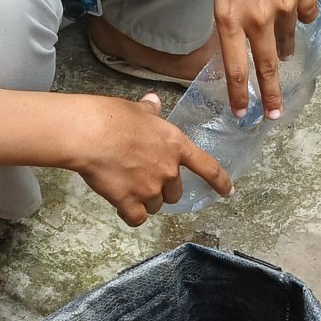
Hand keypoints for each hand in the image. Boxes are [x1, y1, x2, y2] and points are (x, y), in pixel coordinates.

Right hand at [68, 93, 231, 224]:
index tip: (229, 192)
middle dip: (162, 190)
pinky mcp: (130, 202)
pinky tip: (120, 206)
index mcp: (176, 145)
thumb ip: (150, 112)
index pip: (208, 167)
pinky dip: (130, 214)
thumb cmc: (112, 117)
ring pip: (154, 206)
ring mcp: (151, 188)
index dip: (220, 182)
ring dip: (144, 201)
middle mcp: (169, 170)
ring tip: (125, 186)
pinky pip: (136, 218)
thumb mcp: (137, 110)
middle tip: (142, 178)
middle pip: (174, 193)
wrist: (91, 133)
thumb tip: (153, 102)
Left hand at [212, 0, 316, 119]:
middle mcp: (256, 16)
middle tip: (274, 114)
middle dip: (271, 95)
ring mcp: (283, 6)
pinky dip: (302, 14)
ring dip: (285, 44)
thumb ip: (231, 20)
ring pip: (288, 39)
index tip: (243, 114)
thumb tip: (242, 47)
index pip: (234, 68)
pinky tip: (295, 2)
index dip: (240, 95)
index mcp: (228, 16)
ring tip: (282, 42)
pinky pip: (306, 15)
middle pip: (266, 66)